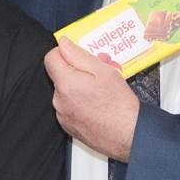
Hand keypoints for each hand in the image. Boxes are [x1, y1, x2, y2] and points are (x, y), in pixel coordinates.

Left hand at [43, 37, 140, 162]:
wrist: (128, 135)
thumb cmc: (119, 106)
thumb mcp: (104, 71)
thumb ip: (79, 55)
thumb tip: (64, 44)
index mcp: (66, 83)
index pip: (51, 58)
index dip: (64, 52)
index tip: (76, 53)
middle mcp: (59, 100)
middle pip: (60, 75)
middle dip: (77, 69)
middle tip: (99, 70)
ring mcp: (63, 114)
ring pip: (66, 91)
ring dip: (80, 86)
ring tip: (102, 89)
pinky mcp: (68, 126)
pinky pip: (69, 106)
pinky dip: (80, 101)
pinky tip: (97, 103)